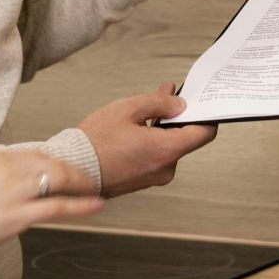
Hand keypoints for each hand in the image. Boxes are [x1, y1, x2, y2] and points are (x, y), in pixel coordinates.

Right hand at [0, 151, 101, 251]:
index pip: (32, 155)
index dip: (51, 162)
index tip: (59, 167)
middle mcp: (8, 169)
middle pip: (50, 163)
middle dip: (71, 170)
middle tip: (83, 177)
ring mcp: (15, 191)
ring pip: (59, 179)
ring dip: (80, 184)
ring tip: (93, 190)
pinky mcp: (18, 215)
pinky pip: (57, 206)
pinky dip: (80, 205)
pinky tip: (95, 204)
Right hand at [78, 83, 216, 196]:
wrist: (72, 169)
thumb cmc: (95, 141)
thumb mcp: (127, 109)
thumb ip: (159, 102)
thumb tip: (179, 103)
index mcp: (165, 150)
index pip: (204, 133)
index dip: (205, 115)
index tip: (199, 102)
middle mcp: (165, 169)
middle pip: (185, 139)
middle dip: (176, 118)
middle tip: (164, 97)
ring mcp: (154, 178)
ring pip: (168, 148)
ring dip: (161, 130)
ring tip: (141, 114)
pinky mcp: (143, 181)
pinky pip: (156, 158)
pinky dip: (151, 143)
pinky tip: (134, 131)